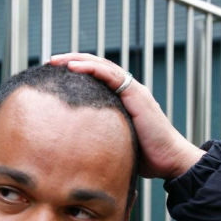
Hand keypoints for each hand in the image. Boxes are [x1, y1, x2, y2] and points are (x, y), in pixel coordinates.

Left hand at [49, 53, 204, 179]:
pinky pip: (110, 75)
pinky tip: (73, 67)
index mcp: (124, 100)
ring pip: (102, 66)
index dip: (78, 72)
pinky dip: (91, 68)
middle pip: (98, 67)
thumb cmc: (146, 158)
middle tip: (51, 62)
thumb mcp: (117, 142)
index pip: (98, 78)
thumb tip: (76, 148)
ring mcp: (133, 91)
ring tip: (57, 61)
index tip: (56, 74)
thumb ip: (102, 137)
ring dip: (77, 60)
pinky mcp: (136, 94)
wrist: (170, 160)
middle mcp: (129, 91)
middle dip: (73, 61)